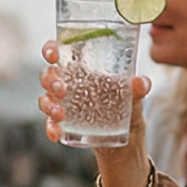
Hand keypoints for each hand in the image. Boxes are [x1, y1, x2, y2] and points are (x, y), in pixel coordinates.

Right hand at [37, 39, 152, 186]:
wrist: (127, 136)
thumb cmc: (127, 105)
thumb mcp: (134, 96)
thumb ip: (138, 87)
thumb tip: (141, 83)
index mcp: (81, 69)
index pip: (59, 52)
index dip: (51, 50)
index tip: (53, 55)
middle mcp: (68, 83)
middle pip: (47, 74)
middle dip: (50, 80)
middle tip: (62, 90)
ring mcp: (63, 104)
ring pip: (45, 99)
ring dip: (48, 105)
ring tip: (60, 114)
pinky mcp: (63, 123)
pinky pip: (49, 123)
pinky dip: (50, 128)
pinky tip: (56, 133)